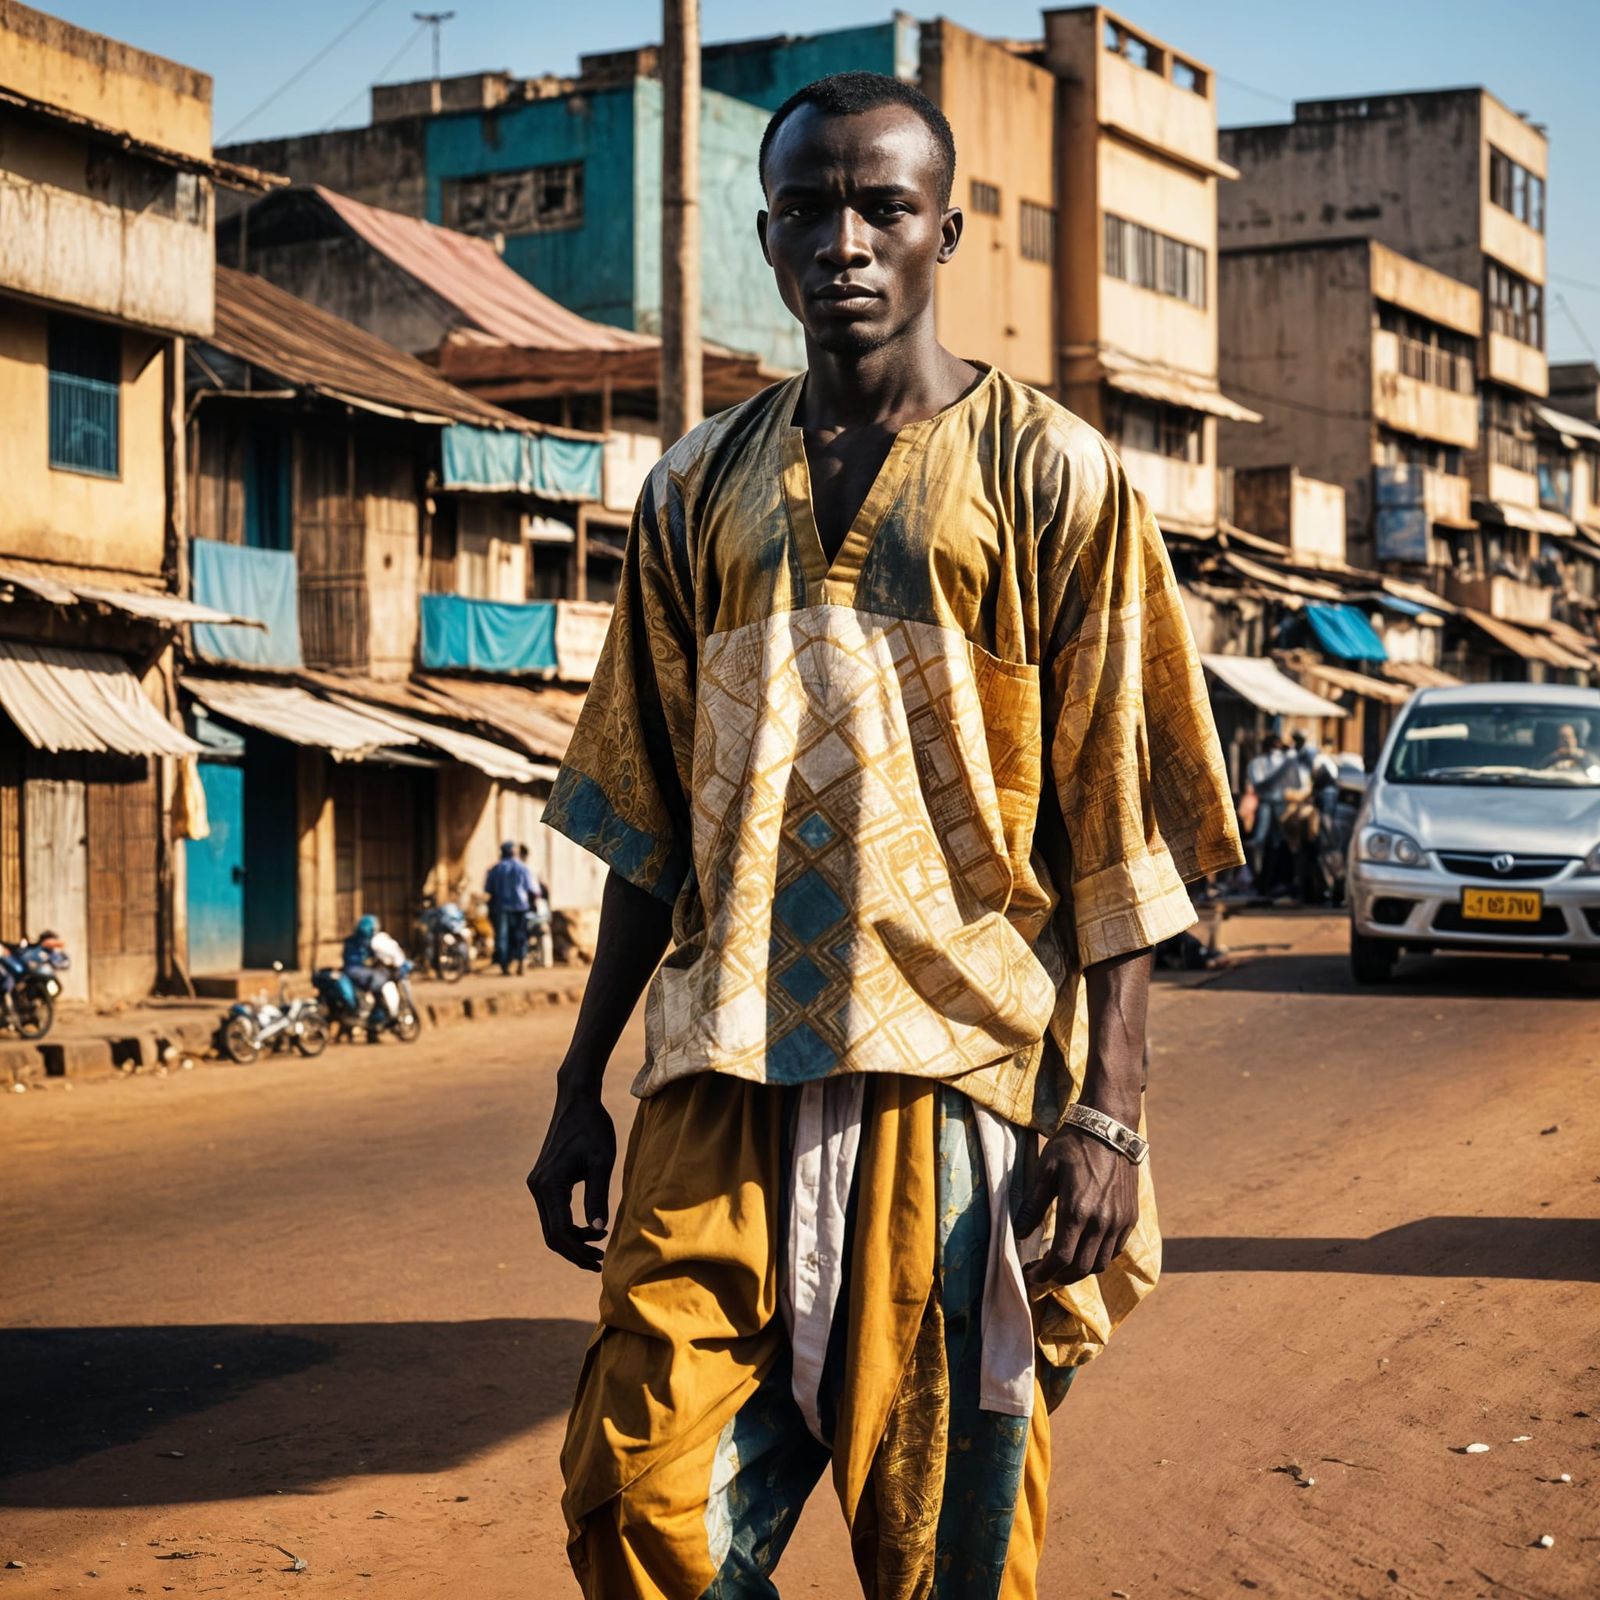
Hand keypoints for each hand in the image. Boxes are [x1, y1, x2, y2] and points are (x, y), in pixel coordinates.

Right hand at [528, 1086, 615, 1271]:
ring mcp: (537, 1184)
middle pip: (551, 1235)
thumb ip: (597, 1197)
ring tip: (599, 1246)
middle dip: (574, 1252)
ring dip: (572, 1240)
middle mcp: (537, 1187)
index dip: (578, 1253)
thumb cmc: (593, 1128)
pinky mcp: (543, 1180)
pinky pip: (552, 1212)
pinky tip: (590, 1227)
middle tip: (599, 1262)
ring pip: (551, 1225)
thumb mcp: (600, 1162)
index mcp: (549, 1185)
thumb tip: (598, 1230)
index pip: (560, 1233)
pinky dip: (568, 1225)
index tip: (600, 1262)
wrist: (577, 1100)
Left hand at [1015, 1124, 1139, 1289]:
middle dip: (1058, 1277)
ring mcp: (1119, 1221)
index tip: (1029, 1274)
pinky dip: (1098, 1258)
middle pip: (1080, 1268)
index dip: (1043, 1272)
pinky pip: (1114, 1251)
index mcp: (1077, 1210)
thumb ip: (1032, 1205)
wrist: (1110, 1129)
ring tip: (1061, 1265)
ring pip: (1099, 1264)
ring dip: (1078, 1271)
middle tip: (1041, 1273)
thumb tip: (1019, 1233)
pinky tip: (1082, 1250)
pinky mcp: (1130, 1218)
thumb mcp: (1045, 1170)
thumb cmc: (1072, 1146)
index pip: (1060, 1258)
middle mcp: (1102, 1221)